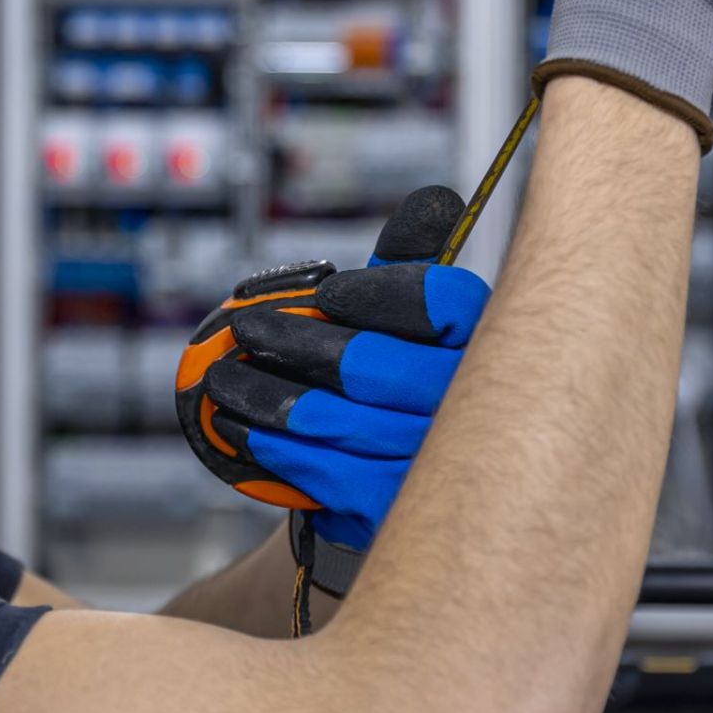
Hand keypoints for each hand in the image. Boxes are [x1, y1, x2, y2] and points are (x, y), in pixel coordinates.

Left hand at [195, 187, 490, 587]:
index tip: (327, 294)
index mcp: (488, 342)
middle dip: (300, 344)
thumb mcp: (408, 320)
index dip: (379, 296)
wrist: (395, 492)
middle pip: (379, 366)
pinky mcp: (402, 512)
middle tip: (247, 329)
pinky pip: (329, 474)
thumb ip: (413, 263)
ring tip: (224, 381)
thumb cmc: (399, 386)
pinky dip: (277, 448)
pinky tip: (241, 430)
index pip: (445, 305)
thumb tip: (434, 200)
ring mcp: (441, 467)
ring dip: (269, 399)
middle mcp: (479, 407)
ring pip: (342, 422)